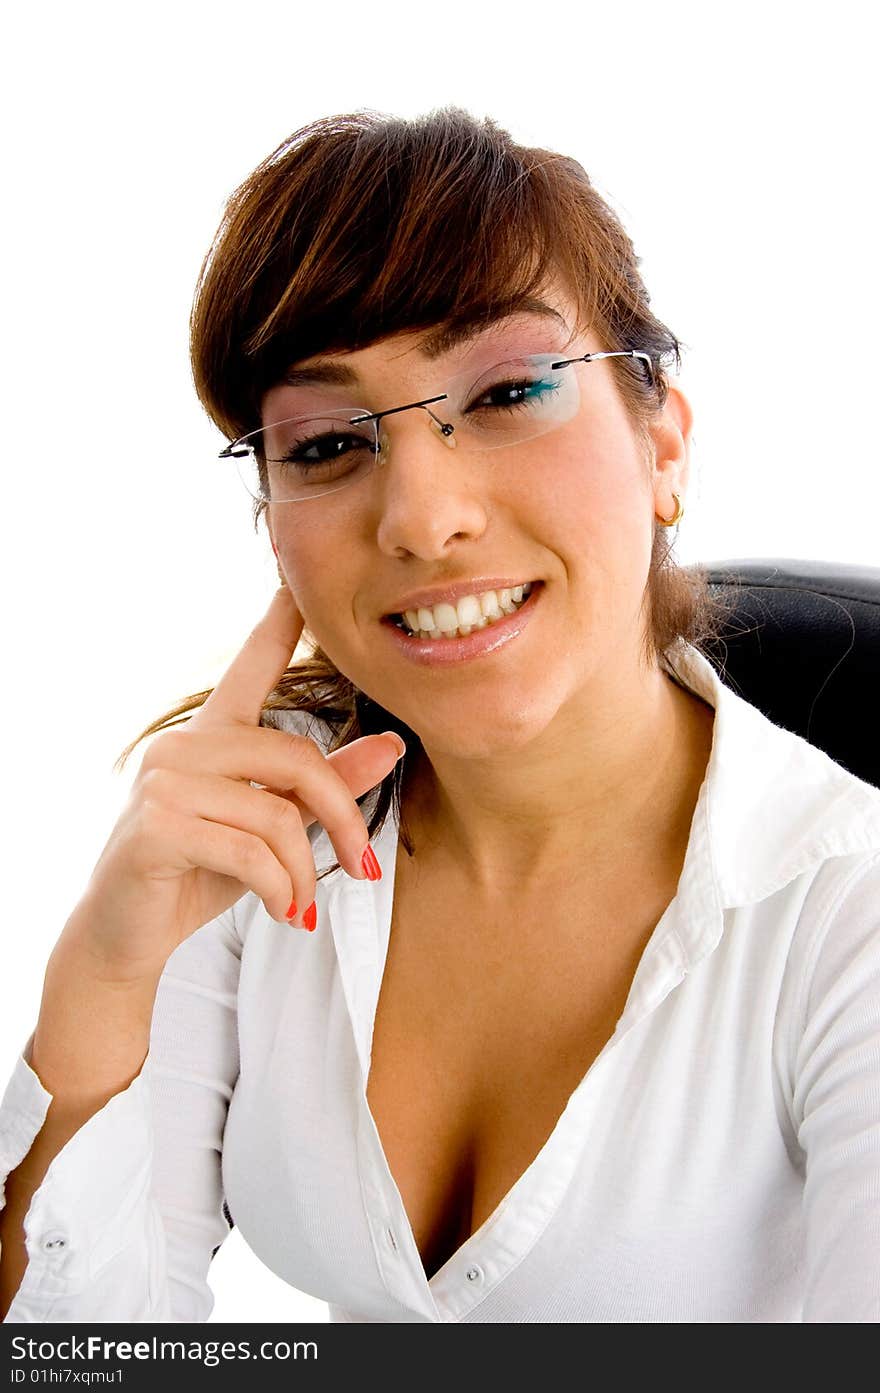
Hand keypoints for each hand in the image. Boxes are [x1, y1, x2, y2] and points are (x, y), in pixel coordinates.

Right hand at [65, 585, 404, 978]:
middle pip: (295, 760)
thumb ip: (326, 787)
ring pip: (276, 816)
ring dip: (305, 873)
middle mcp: (184, 745)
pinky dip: (280, 890)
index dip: (277, 624)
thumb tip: (391, 745)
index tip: (295, 581)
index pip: (249, 667)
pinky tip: (282, 911)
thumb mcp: (274, 828)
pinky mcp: (156, 825)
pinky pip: (249, 853)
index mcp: (211, 735)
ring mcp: (164, 781)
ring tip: (301, 905)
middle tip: (364, 866)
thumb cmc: (200, 873)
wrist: (127, 933)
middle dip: (342, 819)